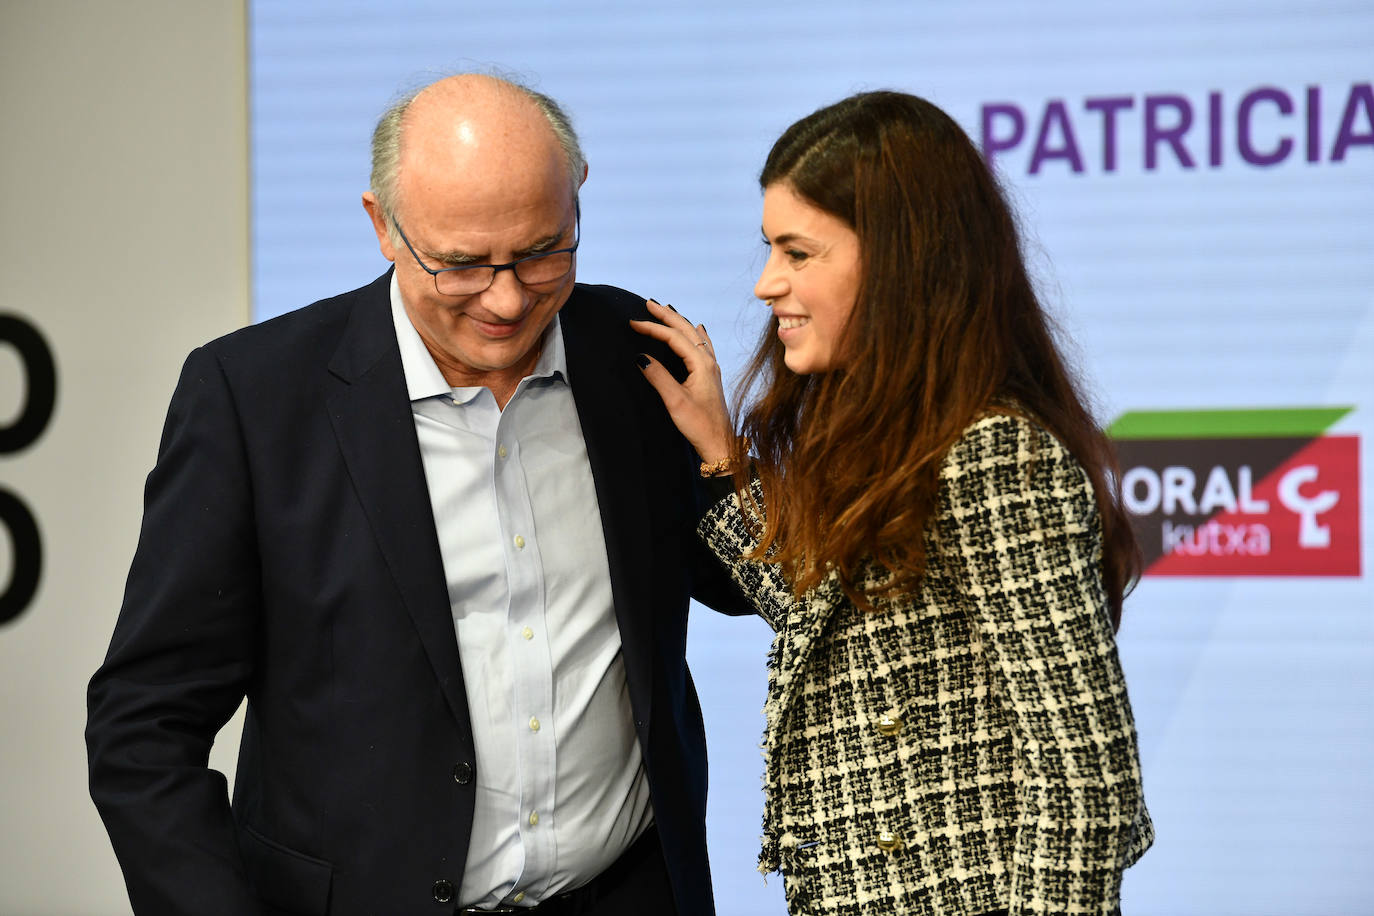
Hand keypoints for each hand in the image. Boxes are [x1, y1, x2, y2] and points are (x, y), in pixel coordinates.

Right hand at [630, 300, 734, 465]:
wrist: (720, 444)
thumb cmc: (699, 426)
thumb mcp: (675, 402)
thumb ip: (658, 377)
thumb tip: (640, 357)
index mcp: (701, 364)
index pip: (674, 337)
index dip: (653, 327)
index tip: (633, 322)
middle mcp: (709, 362)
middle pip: (686, 330)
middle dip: (667, 316)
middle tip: (648, 304)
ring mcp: (712, 368)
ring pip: (695, 336)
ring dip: (679, 322)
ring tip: (666, 311)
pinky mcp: (711, 376)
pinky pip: (703, 346)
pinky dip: (695, 334)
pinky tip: (698, 329)